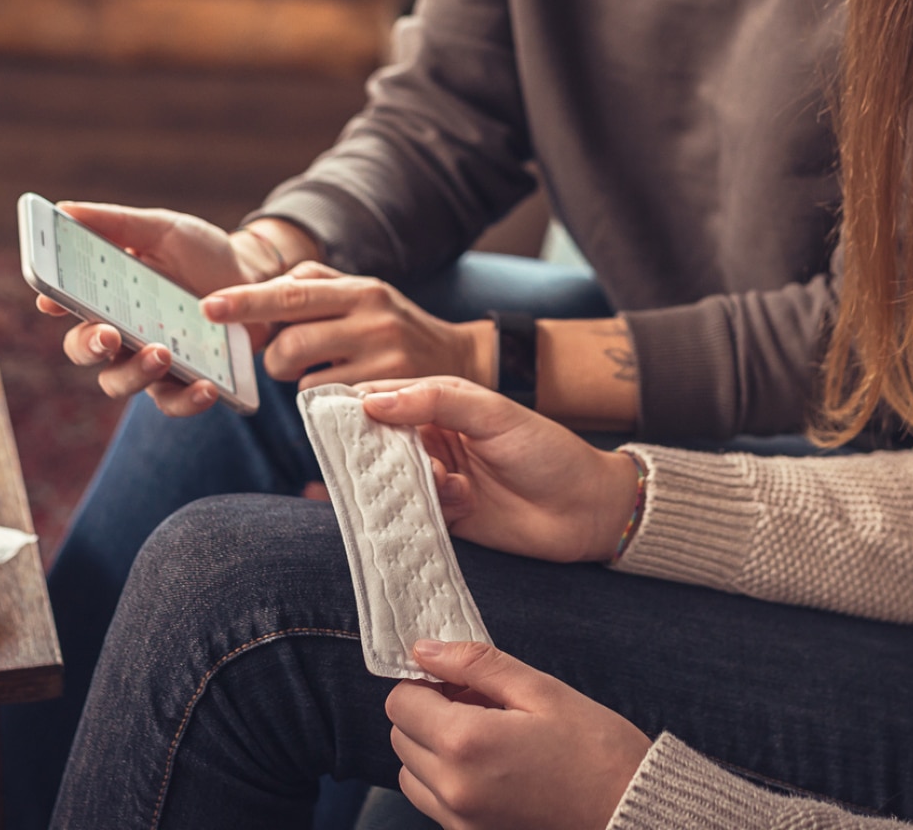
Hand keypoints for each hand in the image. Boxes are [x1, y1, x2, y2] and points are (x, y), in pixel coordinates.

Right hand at [39, 203, 288, 416]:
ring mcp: (148, 359)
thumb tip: (64, 209)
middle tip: (108, 334)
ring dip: (134, 373)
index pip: (66, 302)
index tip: (51, 299)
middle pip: (84, 349)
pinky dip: (186, 399)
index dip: (54, 302)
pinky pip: (173, 401)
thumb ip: (117, 223)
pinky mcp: (183, 380)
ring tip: (161, 353)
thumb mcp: (164, 229)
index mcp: (106, 293)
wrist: (254, 278)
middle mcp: (119, 331)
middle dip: (89, 345)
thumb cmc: (200, 252)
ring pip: (119, 382)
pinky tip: (206, 387)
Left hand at [201, 267, 494, 390]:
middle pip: (290, 342)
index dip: (247, 301)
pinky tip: (342, 391)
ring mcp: (383, 359)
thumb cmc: (397, 325)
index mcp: (361, 289)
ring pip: (303, 379)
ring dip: (296, 381)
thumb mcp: (366, 295)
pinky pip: (326, 403)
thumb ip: (318, 285)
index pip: (293, 293)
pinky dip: (321, 400)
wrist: (462, 360)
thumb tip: (267, 286)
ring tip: (319, 373)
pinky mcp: (387, 394)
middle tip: (284, 359)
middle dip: (273, 357)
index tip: (208, 305)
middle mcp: (372, 319)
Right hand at [361, 378, 641, 562]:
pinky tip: (462, 502)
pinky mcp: (443, 517)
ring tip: (446, 482)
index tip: (327, 414)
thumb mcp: (494, 413)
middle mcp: (433, 439)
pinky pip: (412, 513)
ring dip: (410, 482)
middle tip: (383, 456)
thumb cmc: (546, 451)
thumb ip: (435, 400)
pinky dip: (427, 509)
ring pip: (393, 480)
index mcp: (443, 402)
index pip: (387, 397)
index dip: (358, 403)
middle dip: (376, 451)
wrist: (585, 511)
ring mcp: (437, 479)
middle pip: (380, 442)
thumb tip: (373, 401)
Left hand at [387, 640, 650, 829]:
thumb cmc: (594, 748)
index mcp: (465, 744)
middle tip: (477, 701)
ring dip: (432, 748)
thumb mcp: (539, 688)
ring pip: (412, 774)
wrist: (631, 810)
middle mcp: (453, 790)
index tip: (456, 678)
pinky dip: (447, 779)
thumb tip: (425, 649)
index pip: (400, 703)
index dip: (424, 682)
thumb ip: (474, 665)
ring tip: (485, 733)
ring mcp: (461, 822)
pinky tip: (492, 764)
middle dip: (428, 712)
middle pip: (401, 738)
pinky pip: (435, 802)